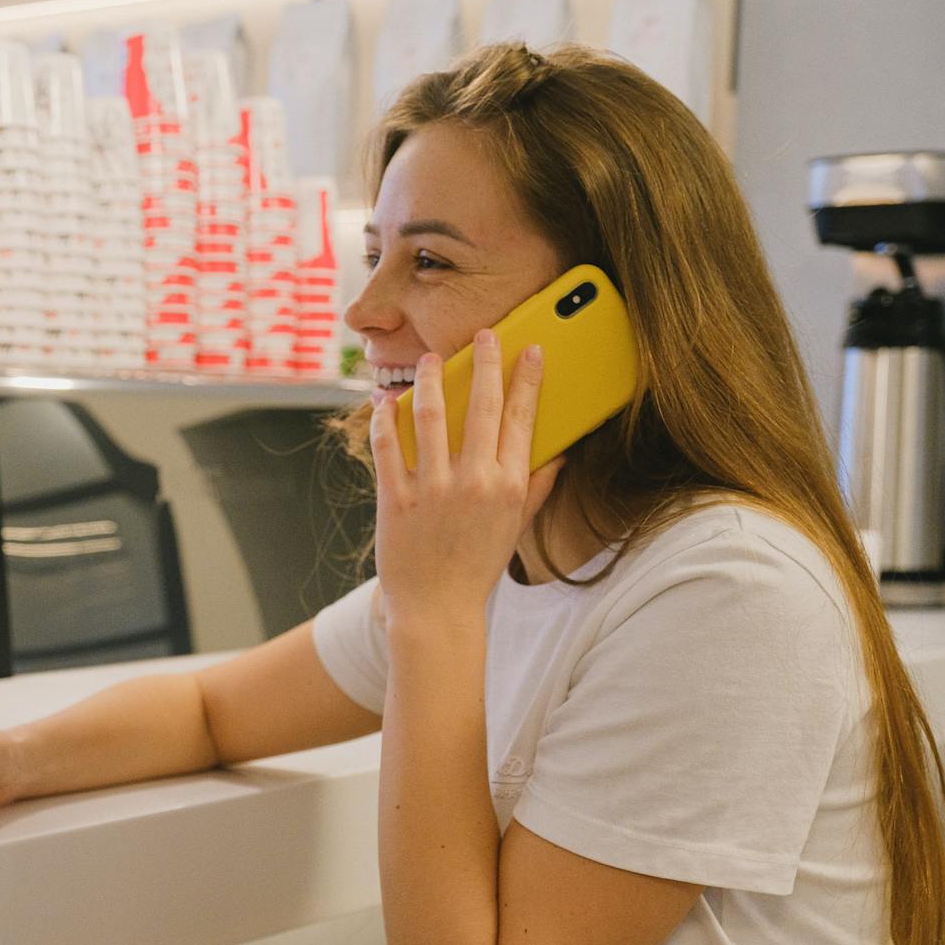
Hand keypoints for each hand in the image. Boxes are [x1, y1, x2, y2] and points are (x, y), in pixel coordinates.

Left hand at [368, 332, 564, 628]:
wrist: (437, 609)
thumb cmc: (476, 567)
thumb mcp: (514, 528)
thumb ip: (535, 488)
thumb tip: (557, 454)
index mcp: (508, 486)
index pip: (521, 419)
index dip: (525, 379)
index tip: (528, 349)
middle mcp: (474, 482)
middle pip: (481, 407)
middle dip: (484, 364)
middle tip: (483, 335)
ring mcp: (432, 489)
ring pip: (430, 416)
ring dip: (430, 380)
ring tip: (430, 359)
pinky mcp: (395, 499)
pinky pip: (388, 446)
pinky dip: (386, 419)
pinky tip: (387, 400)